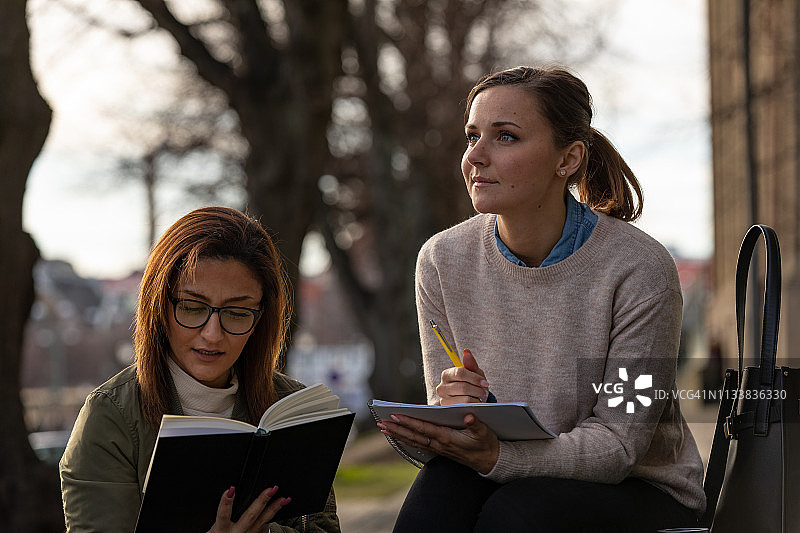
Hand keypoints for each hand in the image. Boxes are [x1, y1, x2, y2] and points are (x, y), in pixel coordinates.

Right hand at [207, 485, 289, 532]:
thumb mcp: (215, 526)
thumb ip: (223, 512)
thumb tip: (230, 492)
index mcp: (222, 529)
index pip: (223, 515)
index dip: (226, 503)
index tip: (231, 489)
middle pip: (249, 517)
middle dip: (260, 502)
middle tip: (270, 490)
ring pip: (263, 522)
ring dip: (274, 509)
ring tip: (283, 498)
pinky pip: (265, 528)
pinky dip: (273, 516)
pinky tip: (281, 507)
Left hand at [379, 411, 498, 473]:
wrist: (490, 461)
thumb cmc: (486, 444)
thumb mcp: (485, 432)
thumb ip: (476, 424)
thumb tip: (469, 417)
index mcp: (448, 438)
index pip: (424, 429)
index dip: (409, 422)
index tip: (396, 416)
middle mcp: (440, 444)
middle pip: (414, 436)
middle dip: (397, 429)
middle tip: (381, 422)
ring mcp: (438, 448)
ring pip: (414, 441)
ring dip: (398, 434)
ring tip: (384, 428)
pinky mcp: (439, 450)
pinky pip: (418, 444)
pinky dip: (406, 440)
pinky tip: (397, 437)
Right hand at [436, 349, 490, 404]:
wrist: (472, 400)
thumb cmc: (472, 384)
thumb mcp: (474, 373)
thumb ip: (470, 363)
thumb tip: (467, 352)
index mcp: (447, 374)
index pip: (460, 373)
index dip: (475, 378)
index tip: (485, 382)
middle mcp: (441, 387)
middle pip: (463, 387)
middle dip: (477, 390)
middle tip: (485, 392)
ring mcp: (443, 400)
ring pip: (464, 399)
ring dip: (476, 398)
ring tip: (481, 397)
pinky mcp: (448, 411)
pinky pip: (464, 408)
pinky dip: (473, 406)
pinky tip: (476, 404)